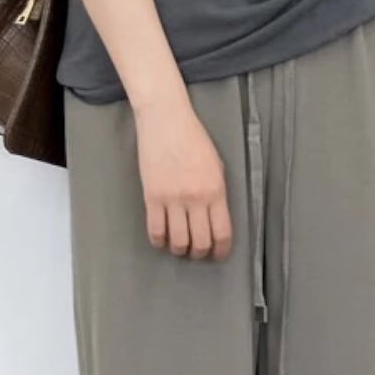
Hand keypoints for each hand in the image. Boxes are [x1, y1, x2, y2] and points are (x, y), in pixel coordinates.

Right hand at [132, 93, 232, 260]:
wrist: (166, 120)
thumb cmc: (194, 138)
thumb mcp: (216, 165)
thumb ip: (216, 192)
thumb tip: (214, 217)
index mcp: (216, 190)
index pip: (222, 233)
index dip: (221, 251)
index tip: (218, 255)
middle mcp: (196, 198)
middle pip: (201, 242)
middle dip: (200, 253)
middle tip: (197, 251)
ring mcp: (172, 199)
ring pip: (178, 241)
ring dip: (180, 250)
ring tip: (180, 246)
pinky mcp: (152, 197)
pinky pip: (155, 230)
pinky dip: (159, 241)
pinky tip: (162, 239)